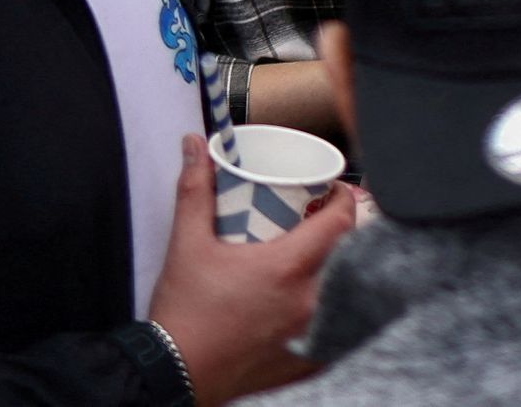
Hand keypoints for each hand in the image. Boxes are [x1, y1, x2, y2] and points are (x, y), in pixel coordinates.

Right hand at [144, 132, 354, 402]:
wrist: (173, 373)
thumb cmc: (182, 314)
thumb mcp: (187, 245)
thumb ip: (195, 190)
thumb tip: (195, 147)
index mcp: (287, 268)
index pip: (340, 222)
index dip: (344, 200)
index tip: (334, 191)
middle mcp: (308, 301)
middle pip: (348, 255)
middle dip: (339, 234)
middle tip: (320, 221)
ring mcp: (309, 334)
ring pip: (343, 292)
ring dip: (336, 271)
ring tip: (316, 259)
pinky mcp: (305, 361)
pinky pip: (335, 331)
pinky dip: (331, 312)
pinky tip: (312, 302)